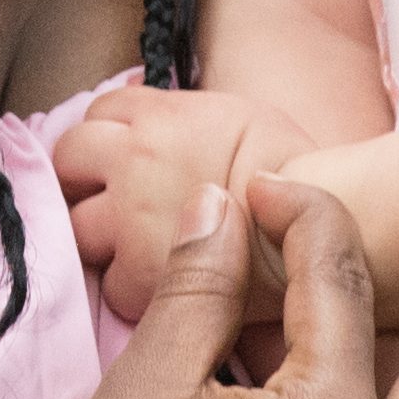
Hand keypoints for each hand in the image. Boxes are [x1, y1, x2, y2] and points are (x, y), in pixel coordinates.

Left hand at [52, 83, 301, 323]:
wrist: (328, 219)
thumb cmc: (293, 168)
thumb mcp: (235, 115)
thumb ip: (182, 120)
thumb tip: (149, 120)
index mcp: (159, 115)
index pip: (100, 112)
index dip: (111, 135)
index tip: (123, 157)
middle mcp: (134, 158)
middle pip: (70, 159)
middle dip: (84, 178)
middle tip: (110, 199)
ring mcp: (130, 218)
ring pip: (78, 224)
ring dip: (99, 233)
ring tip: (135, 244)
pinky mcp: (139, 274)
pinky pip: (110, 283)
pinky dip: (129, 285)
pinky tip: (161, 283)